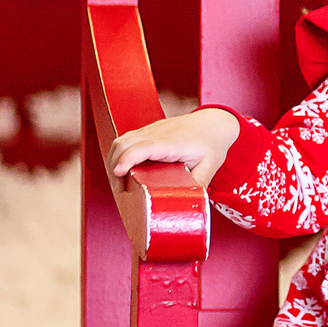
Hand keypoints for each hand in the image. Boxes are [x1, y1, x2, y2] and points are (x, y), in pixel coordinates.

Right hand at [107, 107, 240, 188]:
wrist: (213, 122)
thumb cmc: (211, 143)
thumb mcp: (210, 167)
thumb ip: (198, 184)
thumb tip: (187, 203)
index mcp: (171, 142)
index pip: (142, 147)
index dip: (127, 159)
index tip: (118, 173)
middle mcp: (156, 133)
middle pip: (124, 143)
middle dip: (114, 165)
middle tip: (120, 190)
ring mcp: (150, 130)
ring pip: (121, 141)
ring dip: (114, 160)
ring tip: (119, 183)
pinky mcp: (147, 132)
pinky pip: (126, 140)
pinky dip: (119, 155)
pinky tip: (123, 170)